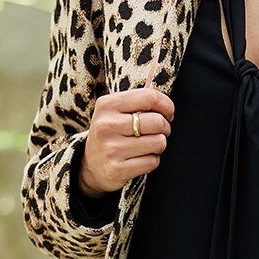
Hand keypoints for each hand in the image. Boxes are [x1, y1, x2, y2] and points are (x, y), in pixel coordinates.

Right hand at [80, 79, 174, 196]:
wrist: (91, 166)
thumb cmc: (112, 133)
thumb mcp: (115, 111)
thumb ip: (138, 99)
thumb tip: (159, 89)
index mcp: (106, 105)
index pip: (149, 97)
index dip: (166, 105)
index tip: (167, 113)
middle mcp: (106, 126)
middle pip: (157, 122)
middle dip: (165, 128)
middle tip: (157, 132)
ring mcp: (111, 149)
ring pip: (158, 142)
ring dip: (159, 145)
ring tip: (147, 145)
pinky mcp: (117, 170)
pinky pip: (152, 162)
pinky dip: (152, 161)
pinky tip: (140, 159)